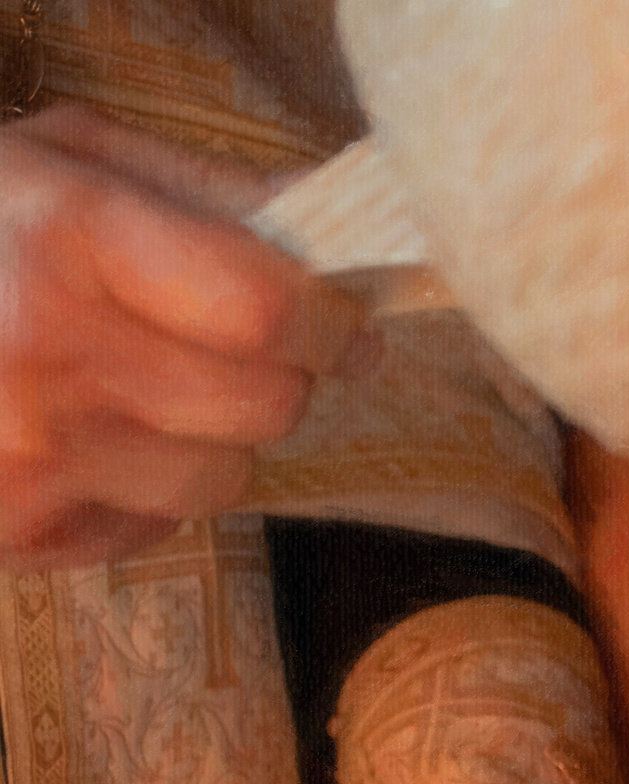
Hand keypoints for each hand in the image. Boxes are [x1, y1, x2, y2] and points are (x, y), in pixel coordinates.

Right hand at [0, 104, 370, 570]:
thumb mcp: (66, 160)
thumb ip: (203, 193)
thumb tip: (329, 233)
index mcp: (66, 241)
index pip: (265, 312)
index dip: (330, 325)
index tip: (345, 327)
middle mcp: (46, 354)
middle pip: (263, 405)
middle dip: (281, 379)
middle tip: (249, 354)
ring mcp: (28, 455)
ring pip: (223, 478)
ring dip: (216, 439)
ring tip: (151, 390)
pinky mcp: (15, 529)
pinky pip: (154, 526)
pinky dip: (147, 487)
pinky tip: (92, 436)